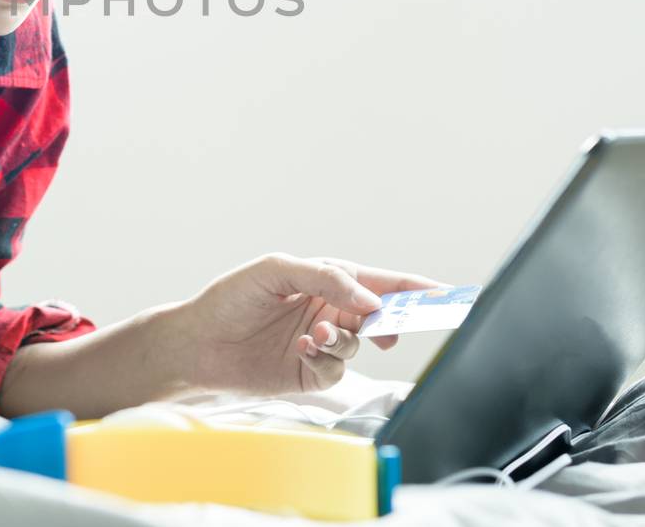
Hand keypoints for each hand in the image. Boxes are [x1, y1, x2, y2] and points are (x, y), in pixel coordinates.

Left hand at [172, 253, 446, 396]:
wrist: (197, 343)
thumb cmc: (230, 298)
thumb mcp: (276, 271)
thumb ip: (326, 277)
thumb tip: (369, 299)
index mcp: (327, 279)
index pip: (380, 282)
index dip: (415, 289)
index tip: (447, 295)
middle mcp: (330, 310)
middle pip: (380, 314)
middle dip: (394, 319)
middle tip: (396, 326)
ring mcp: (323, 342)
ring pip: (359, 343)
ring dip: (344, 338)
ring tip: (315, 333)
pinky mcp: (312, 373)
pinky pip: (338, 368)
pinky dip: (326, 358)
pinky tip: (303, 349)